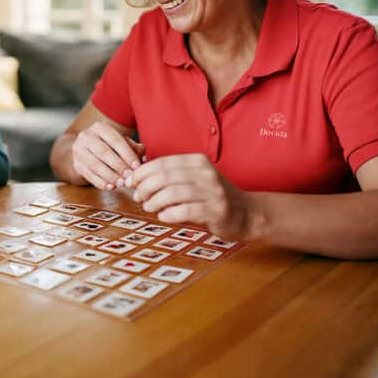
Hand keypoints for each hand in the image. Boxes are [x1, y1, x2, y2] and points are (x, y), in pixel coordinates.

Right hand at [71, 122, 146, 190]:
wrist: (85, 151)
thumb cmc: (109, 146)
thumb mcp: (120, 142)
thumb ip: (132, 147)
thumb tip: (142, 154)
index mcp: (99, 127)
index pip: (115, 140)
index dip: (127, 153)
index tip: (136, 166)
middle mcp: (86, 136)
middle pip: (104, 152)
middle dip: (119, 166)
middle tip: (129, 177)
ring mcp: (78, 150)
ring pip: (95, 165)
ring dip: (110, 176)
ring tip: (121, 183)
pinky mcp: (76, 164)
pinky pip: (89, 175)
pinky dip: (101, 182)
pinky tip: (110, 187)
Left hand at [125, 154, 253, 240]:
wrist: (246, 213)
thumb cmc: (212, 197)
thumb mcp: (194, 180)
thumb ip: (171, 178)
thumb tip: (138, 179)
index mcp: (197, 161)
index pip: (163, 162)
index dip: (142, 172)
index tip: (131, 182)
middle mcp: (205, 172)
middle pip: (165, 176)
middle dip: (145, 187)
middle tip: (138, 197)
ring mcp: (212, 191)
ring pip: (173, 193)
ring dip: (155, 201)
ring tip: (148, 207)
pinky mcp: (216, 210)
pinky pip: (185, 210)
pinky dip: (169, 214)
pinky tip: (164, 216)